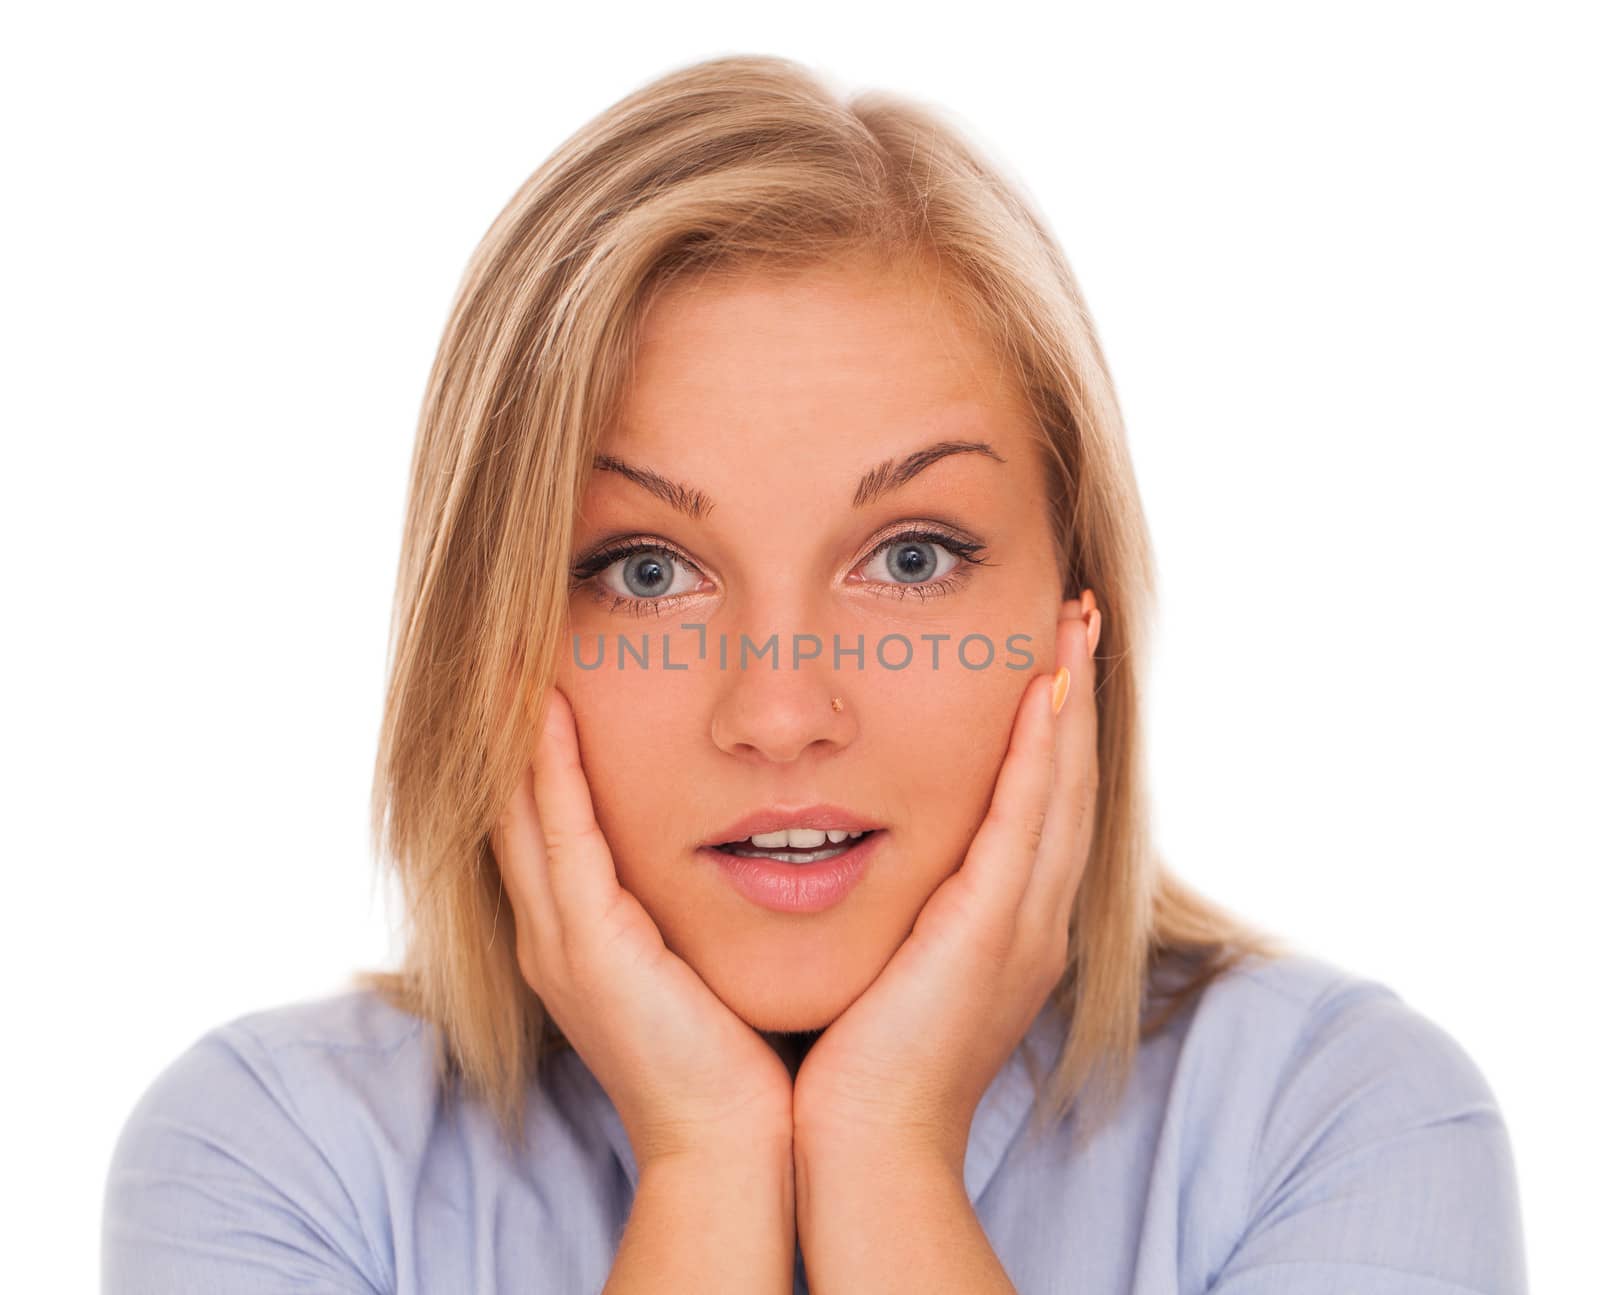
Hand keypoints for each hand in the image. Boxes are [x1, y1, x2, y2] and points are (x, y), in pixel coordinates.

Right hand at [491, 685, 795, 1171]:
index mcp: (578, 935)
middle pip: (512, 804)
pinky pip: (561, 837)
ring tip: (520, 653)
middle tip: (512, 643)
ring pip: (521, 809)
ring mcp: (559, 939)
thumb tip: (740, 839)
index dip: (535, 747)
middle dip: (511, 725)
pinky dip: (550, 770)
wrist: (733, 1143)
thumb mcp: (699, 960)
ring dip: (519, 730)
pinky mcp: (587, 946)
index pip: (542, 820)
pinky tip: (550, 709)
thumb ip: (693, 903)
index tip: (546, 670)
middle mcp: (551, 931)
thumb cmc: (735, 1053)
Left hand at [791, 594, 1101, 1170]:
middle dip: (1075, 697)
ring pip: (1062, 791)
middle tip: (1079, 617)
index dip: (1052, 732)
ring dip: (1070, 704)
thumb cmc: (854, 1064)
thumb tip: (854, 852)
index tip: (1048, 657)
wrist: (860, 1148)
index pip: (1041, 807)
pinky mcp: (990, 933)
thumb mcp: (887, 965)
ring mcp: (1020, 927)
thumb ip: (895, 906)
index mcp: (1006, 928)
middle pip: (1071, 785)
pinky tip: (1043, 691)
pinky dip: (1041, 754)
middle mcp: (1030, 920)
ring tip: (1075, 624)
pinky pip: (1025, 824)